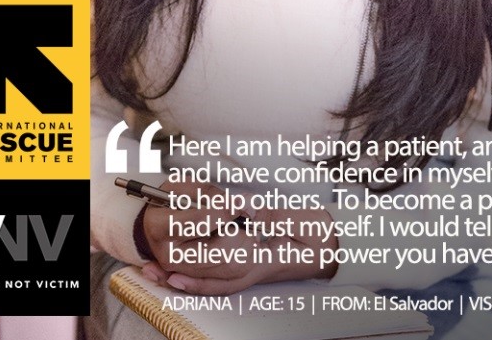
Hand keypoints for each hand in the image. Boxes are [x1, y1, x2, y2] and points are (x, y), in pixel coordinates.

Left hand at [142, 181, 337, 294]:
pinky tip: (179, 279)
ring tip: (155, 273)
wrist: (336, 249)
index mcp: (265, 257)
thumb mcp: (301, 219)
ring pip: (212, 283)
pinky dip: (199, 284)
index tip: (176, 245)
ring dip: (183, 277)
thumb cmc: (321, 235)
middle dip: (180, 268)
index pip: (224, 260)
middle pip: (211, 275)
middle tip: (154, 262)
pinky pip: (221, 284)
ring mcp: (252, 273)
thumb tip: (244, 207)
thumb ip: (271, 215)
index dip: (198, 252)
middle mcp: (254, 270)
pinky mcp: (250, 270)